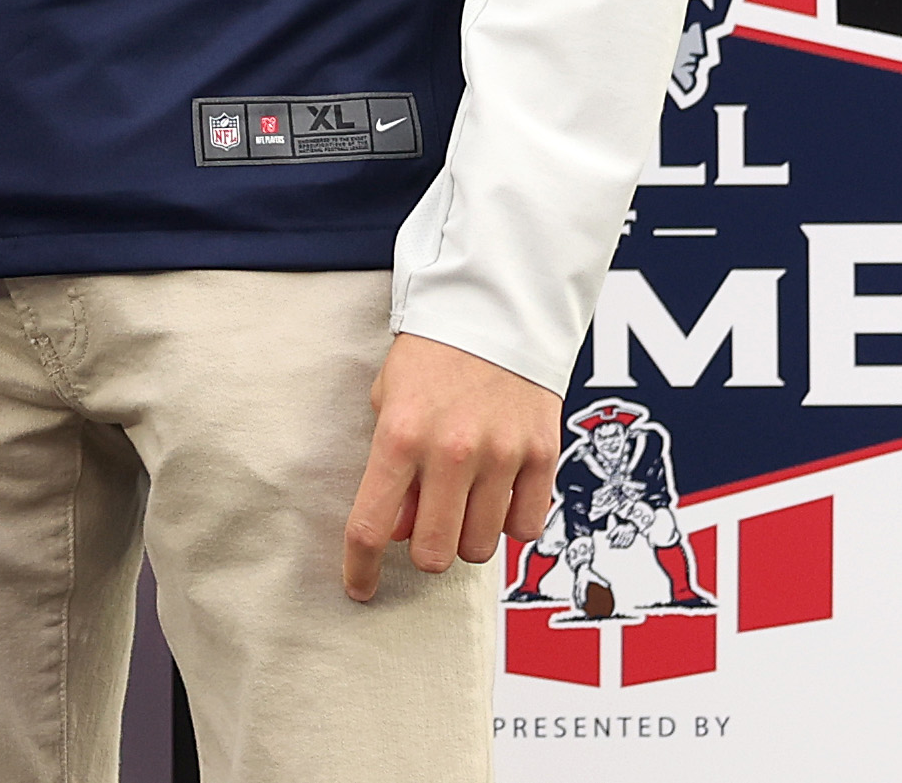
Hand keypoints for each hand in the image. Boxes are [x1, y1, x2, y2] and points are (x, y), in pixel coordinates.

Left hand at [343, 331, 559, 602]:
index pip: (371, 525)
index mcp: (399, 436)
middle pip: (434, 552)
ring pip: (481, 547)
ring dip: (467, 537)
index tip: (359, 588)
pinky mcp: (543, 456)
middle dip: (425, 552)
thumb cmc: (430, 358)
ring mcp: (501, 456)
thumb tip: (399, 529)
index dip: (361, 568)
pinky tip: (499, 495)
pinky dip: (511, 524)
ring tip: (463, 502)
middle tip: (426, 528)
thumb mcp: (388, 402)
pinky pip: (527, 528)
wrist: (493, 313)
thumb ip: (390, 468)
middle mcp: (451, 452)